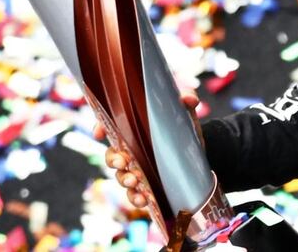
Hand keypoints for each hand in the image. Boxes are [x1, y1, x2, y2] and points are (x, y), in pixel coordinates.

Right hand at [94, 91, 202, 207]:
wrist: (198, 155)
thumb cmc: (184, 131)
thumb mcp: (185, 116)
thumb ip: (186, 104)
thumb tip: (189, 99)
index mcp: (136, 132)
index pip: (112, 128)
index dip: (101, 128)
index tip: (99, 133)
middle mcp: (132, 152)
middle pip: (112, 156)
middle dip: (114, 160)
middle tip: (123, 162)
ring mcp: (137, 171)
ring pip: (121, 177)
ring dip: (124, 180)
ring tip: (135, 181)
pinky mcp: (147, 188)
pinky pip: (134, 195)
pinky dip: (136, 198)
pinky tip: (143, 199)